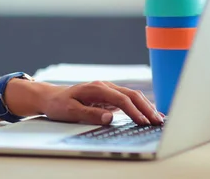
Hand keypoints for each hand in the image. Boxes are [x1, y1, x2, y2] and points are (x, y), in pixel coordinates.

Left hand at [41, 81, 163, 125]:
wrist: (52, 97)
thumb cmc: (60, 104)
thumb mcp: (70, 111)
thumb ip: (90, 114)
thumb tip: (109, 118)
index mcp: (96, 88)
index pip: (121, 98)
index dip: (134, 111)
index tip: (143, 122)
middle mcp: (104, 86)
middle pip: (131, 95)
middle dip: (146, 108)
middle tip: (158, 122)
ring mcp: (107, 90)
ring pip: (132, 96)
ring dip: (145, 106)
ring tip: (158, 119)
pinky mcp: (108, 96)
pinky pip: (127, 100)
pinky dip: (139, 106)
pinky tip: (148, 114)